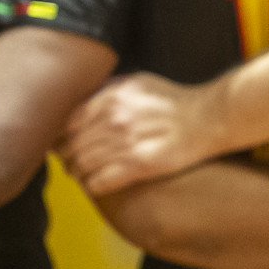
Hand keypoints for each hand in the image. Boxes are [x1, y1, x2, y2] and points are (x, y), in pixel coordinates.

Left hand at [60, 72, 223, 194]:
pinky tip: (96, 183)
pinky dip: (92, 185)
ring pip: (82, 166)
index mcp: (111, 98)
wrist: (207, 118)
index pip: (68, 123)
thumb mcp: (138, 82)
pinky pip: (99, 182)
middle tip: (69, 163)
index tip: (62, 144)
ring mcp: (126, 143)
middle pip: (72, 147)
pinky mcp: (138, 166)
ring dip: (78, 173)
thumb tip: (83, 101)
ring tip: (81, 174)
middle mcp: (115, 119)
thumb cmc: (174, 100)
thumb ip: (108, 90)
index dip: (60, 137)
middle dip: (66, 158)